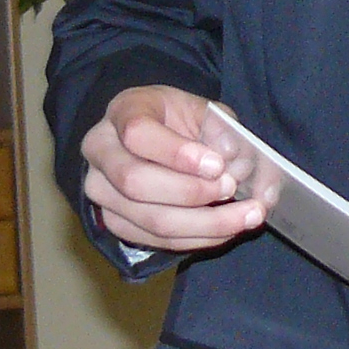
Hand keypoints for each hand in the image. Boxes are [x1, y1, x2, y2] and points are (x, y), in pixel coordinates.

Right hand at [80, 86, 263, 252]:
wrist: (150, 136)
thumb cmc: (176, 120)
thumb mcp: (200, 109)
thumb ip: (221, 128)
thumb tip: (233, 155)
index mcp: (122, 111)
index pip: (137, 134)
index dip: (177, 154)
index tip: (217, 165)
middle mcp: (101, 151)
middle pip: (136, 183)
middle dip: (192, 192)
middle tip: (231, 188)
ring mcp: (102, 191)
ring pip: (150, 219)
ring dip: (205, 223)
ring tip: (247, 216)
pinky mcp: (114, 222)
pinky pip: (157, 240)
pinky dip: (199, 238)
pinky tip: (229, 229)